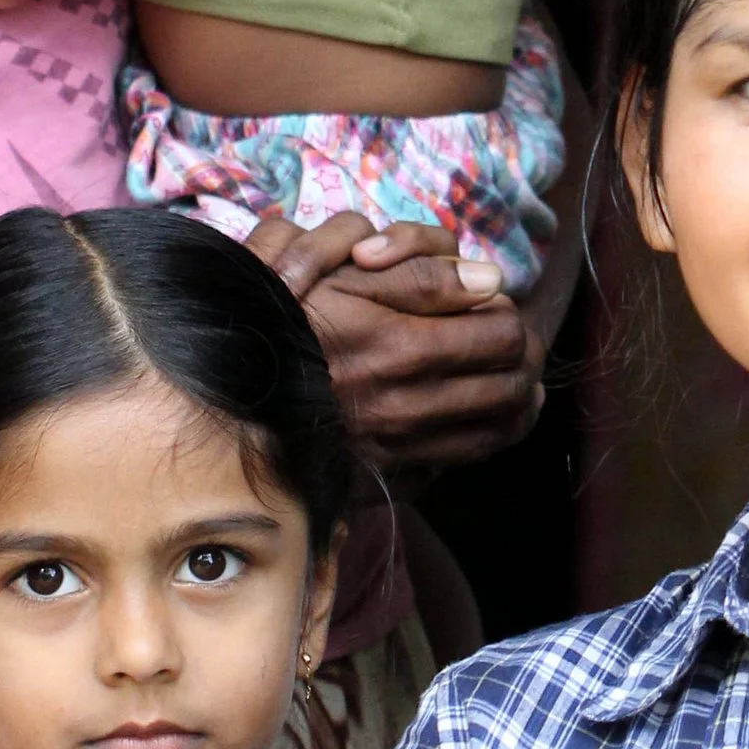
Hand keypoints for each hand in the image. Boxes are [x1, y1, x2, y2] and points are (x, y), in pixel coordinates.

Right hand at [246, 213, 542, 479]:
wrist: (228, 398)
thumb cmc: (284, 322)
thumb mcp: (341, 278)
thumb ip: (421, 274)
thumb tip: (491, 279)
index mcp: (401, 349)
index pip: (503, 333)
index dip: (505, 310)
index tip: (488, 303)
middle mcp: (409, 406)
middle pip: (512, 385)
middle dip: (521, 357)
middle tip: (508, 339)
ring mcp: (402, 448)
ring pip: (499, 428)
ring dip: (514, 398)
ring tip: (509, 376)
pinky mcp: (391, 475)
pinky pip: (463, 459)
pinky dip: (482, 434)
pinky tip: (472, 413)